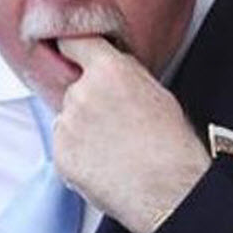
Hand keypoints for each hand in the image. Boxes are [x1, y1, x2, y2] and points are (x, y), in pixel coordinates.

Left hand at [54, 37, 210, 232]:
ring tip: (113, 150)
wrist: (170, 189)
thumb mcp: (155, 91)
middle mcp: (81, 92)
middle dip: (89, 103)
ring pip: (68, 120)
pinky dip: (79, 156)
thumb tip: (108, 72)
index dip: (74, 50)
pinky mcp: (60, 155)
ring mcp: (67, 125)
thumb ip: (123, 75)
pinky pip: (65, 148)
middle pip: (74, 89)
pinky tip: (104, 165)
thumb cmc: (172, 144)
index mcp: (108, 70)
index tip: (72, 54)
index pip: (74, 42)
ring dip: (82, 131)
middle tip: (114, 125)